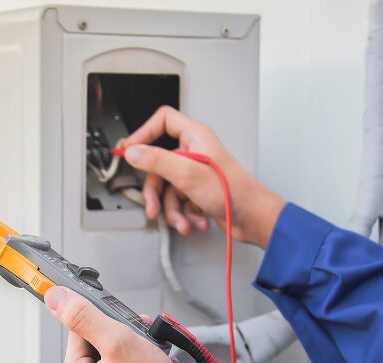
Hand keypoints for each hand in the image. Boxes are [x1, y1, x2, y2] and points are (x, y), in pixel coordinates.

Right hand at [124, 106, 284, 247]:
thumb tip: (133, 152)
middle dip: (157, 192)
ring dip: (173, 210)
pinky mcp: (197, 191)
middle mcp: (194, 152)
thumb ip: (156, 160)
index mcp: (195, 137)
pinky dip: (184, 214)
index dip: (144, 133)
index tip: (130, 150)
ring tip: (183, 221)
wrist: (252, 218)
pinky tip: (195, 221)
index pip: (163, 121)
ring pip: (167, 189)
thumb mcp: (187, 174)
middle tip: (153, 206)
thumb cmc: (233, 192)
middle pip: (158, 165)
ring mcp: (195, 173)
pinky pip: (178, 201)